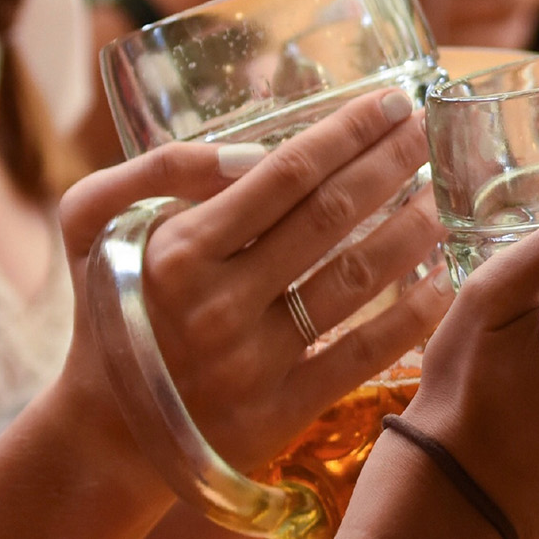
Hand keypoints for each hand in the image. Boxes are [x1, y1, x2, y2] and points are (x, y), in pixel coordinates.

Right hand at [56, 88, 443, 479]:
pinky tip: (443, 281)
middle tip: (430, 131)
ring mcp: (253, 361)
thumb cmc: (109, 310)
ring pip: (355, 279)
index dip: (346, 132)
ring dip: (412, 230)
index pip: (285, 174)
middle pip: (330, 215)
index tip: (390, 103)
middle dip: (391, 163)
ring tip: (445, 198)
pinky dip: (411, 314)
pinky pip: (362, 354)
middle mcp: (218, 303)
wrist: (104, 435)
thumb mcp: (93, 222)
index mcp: (178, 249)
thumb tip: (247, 151)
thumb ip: (158, 169)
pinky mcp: (281, 412)